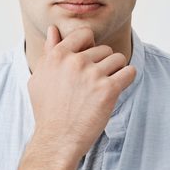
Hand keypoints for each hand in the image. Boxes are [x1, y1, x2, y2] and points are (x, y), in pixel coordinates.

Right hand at [27, 25, 136, 161]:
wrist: (57, 139)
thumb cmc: (47, 111)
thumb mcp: (40, 78)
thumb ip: (49, 52)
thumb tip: (53, 30)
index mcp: (58, 56)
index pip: (85, 34)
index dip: (90, 47)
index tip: (88, 63)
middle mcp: (75, 62)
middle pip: (104, 49)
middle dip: (102, 64)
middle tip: (92, 85)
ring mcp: (93, 75)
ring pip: (118, 59)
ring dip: (115, 72)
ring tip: (103, 88)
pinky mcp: (108, 90)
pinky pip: (129, 72)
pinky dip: (127, 79)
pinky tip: (116, 89)